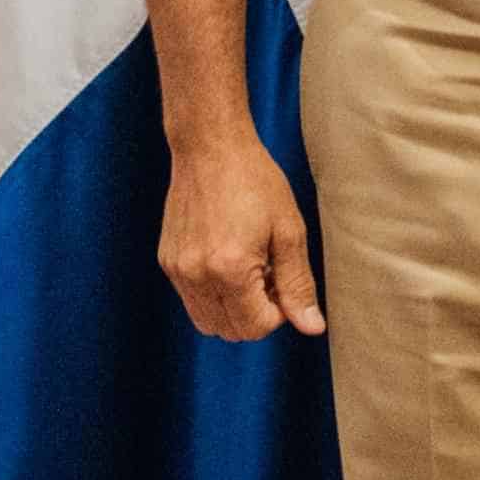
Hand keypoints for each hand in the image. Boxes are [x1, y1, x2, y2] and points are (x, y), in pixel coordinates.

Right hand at [156, 133, 322, 343]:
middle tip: (268, 274)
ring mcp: (177, 270)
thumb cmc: (255, 182)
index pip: (256, 327)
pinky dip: (213, 295)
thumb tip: (311, 328)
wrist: (211, 147)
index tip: (283, 279)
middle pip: (230, 332)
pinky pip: (191, 300)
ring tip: (249, 269)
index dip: (279, 312)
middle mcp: (196, 275)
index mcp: (230, 269)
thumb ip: (298, 284)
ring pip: (207, 323)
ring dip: (233, 309)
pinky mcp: (167, 261)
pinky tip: (228, 260)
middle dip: (256, 314)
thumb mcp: (289, 231)